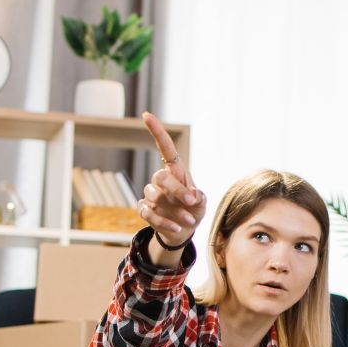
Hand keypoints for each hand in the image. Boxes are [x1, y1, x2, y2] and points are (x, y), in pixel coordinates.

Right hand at [138, 112, 204, 247]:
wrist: (183, 231)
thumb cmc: (194, 210)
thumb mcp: (202, 203)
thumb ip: (199, 197)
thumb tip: (192, 195)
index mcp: (176, 172)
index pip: (165, 148)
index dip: (156, 131)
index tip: (146, 115)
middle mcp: (161, 181)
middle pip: (160, 177)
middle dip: (176, 190)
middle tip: (192, 202)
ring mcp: (151, 195)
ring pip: (155, 198)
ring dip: (175, 211)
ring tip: (190, 220)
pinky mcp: (145, 210)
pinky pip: (149, 214)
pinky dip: (164, 222)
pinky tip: (177, 228)